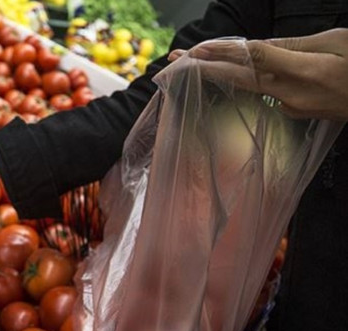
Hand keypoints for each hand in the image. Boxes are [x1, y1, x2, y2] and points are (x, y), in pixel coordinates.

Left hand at [168, 28, 347, 120]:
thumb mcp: (337, 43)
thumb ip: (296, 45)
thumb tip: (260, 46)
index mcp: (306, 73)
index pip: (256, 59)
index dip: (225, 53)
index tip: (198, 50)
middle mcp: (292, 94)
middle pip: (240, 78)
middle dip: (205, 68)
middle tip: (173, 61)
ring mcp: (292, 107)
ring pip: (248, 86)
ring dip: (218, 75)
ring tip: (190, 65)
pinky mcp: (295, 113)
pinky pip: (263, 93)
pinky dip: (243, 81)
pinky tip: (227, 73)